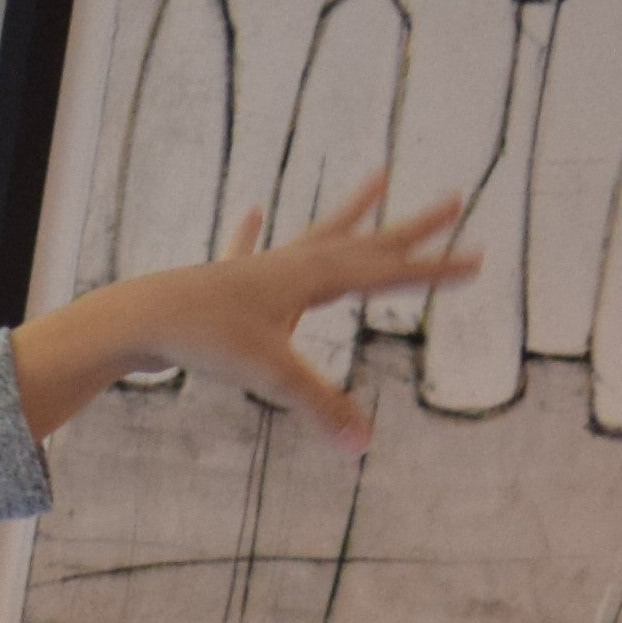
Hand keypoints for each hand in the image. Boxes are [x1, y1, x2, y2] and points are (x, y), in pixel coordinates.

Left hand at [13, 183, 476, 455]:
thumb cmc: (207, 340)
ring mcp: (261, 269)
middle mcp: (293, 263)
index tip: (479, 263)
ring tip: (379, 176)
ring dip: (350, 210)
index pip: (387, 274)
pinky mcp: (227, 282)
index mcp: (313, 277)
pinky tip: (255, 209)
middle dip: (413, 229)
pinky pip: (250, 251)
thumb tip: (363, 446)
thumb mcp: (271, 376)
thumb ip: (320, 408)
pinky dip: (254, 233)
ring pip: (318, 233)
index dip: (434, 272)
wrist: (142, 318)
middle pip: (366, 241)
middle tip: (455, 198)